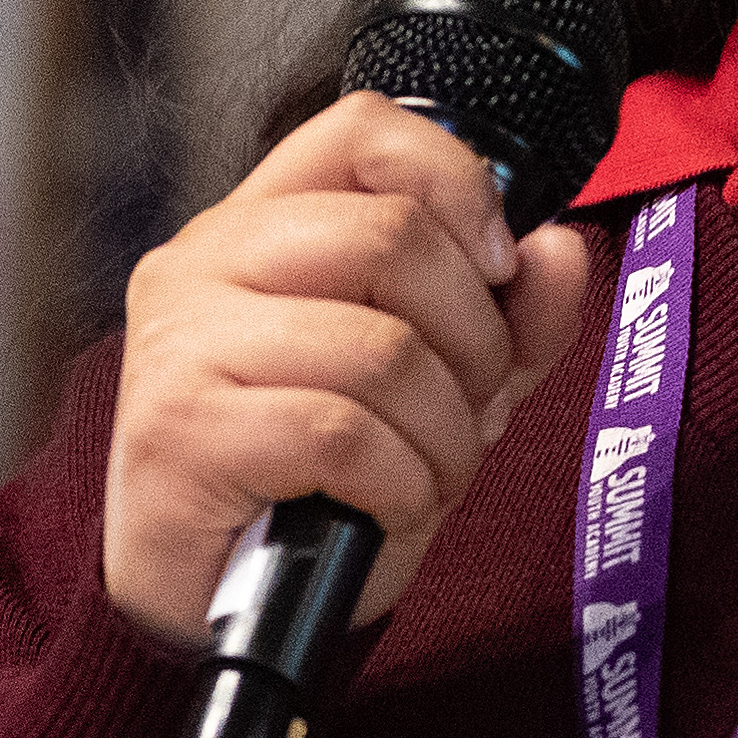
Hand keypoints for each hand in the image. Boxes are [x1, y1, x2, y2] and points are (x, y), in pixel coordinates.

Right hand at [100, 91, 595, 651]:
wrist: (208, 606)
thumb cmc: (309, 484)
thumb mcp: (430, 387)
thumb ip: (501, 317)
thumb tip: (557, 250)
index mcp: (256, 227)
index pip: (362, 131)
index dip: (455, 181)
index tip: (495, 267)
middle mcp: (203, 265)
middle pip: (390, 237)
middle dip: (472, 339)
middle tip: (470, 406)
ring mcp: (181, 344)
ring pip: (381, 347)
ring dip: (444, 433)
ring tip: (428, 473)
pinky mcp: (180, 430)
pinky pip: (342, 433)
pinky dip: (399, 485)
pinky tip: (382, 508)